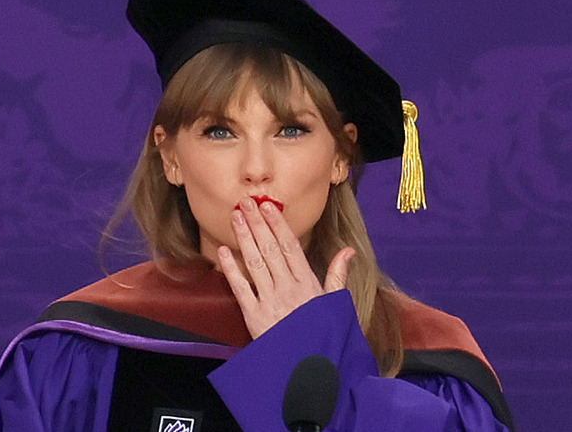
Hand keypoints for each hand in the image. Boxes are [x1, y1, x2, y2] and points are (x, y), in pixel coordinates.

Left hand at [217, 197, 355, 338]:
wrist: (309, 368)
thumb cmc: (323, 334)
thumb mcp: (336, 304)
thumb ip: (338, 274)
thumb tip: (348, 250)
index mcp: (308, 284)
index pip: (290, 247)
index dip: (278, 225)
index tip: (268, 206)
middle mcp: (288, 289)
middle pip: (270, 249)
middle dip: (257, 224)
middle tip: (245, 202)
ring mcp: (270, 301)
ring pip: (255, 263)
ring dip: (244, 238)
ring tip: (235, 217)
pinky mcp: (254, 316)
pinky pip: (241, 289)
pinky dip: (231, 269)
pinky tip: (223, 251)